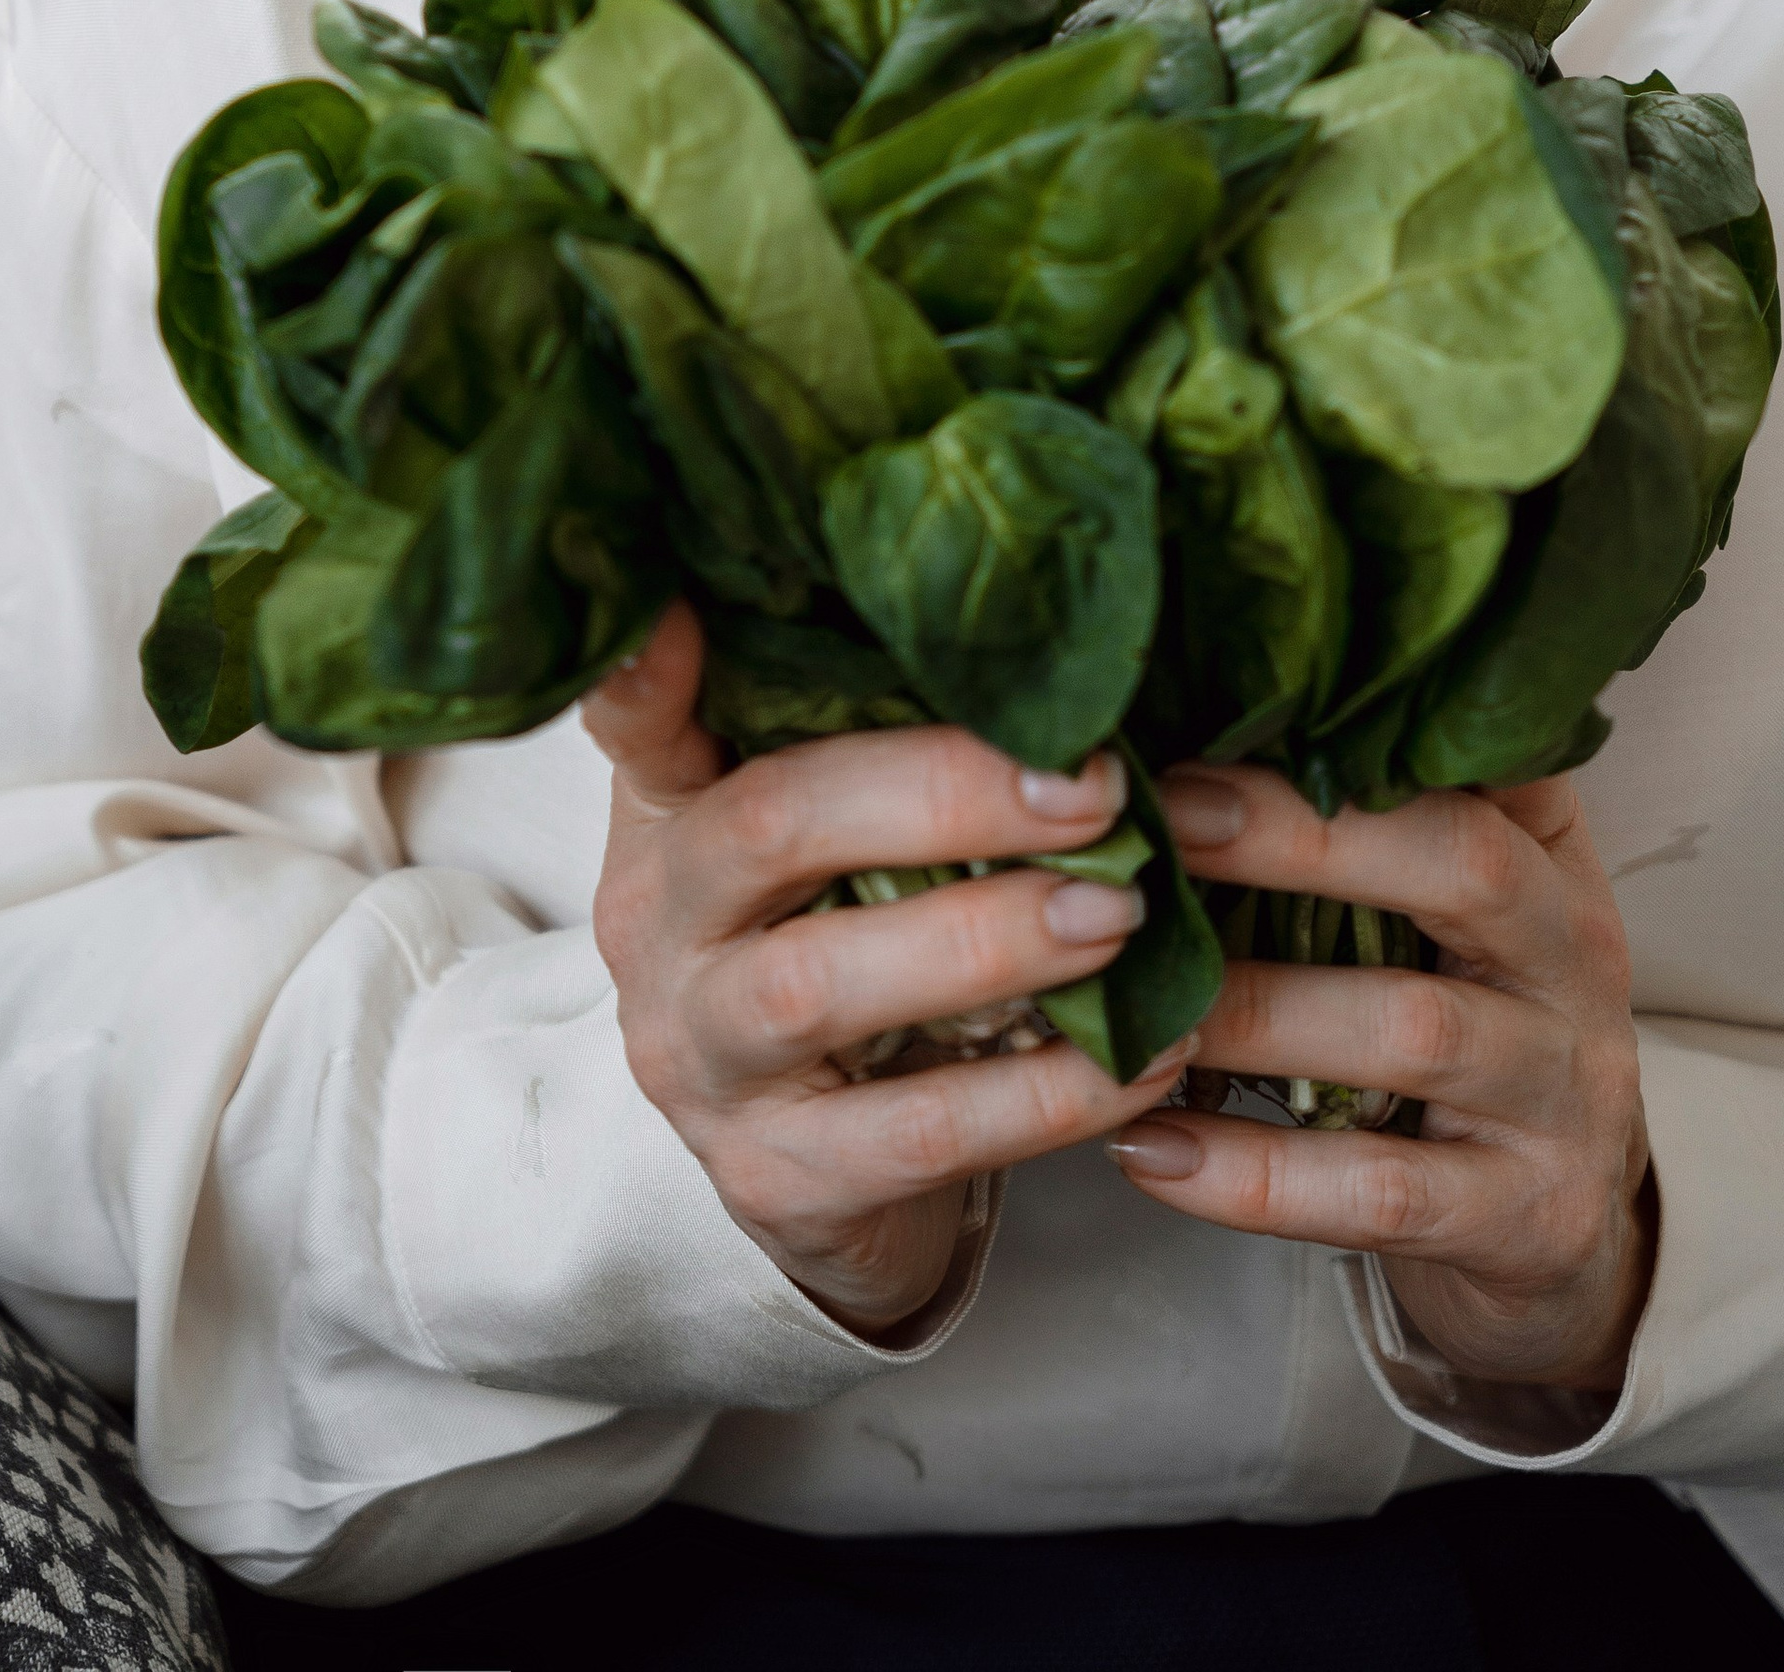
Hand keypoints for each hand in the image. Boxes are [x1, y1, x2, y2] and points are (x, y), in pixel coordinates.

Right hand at [585, 602, 1199, 1334]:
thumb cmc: (850, 948)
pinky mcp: (777, 1176)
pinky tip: (1142, 1054)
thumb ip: (883, 739)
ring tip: (1119, 913)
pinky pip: (915, 1131)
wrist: (827, 1171)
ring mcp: (704, 1058)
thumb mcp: (833, 841)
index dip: (647, 663)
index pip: (641, 716)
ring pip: (821, 983)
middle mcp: (659, 924)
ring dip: (989, 939)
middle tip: (1092, 785)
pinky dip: (1043, 1093)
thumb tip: (1051, 636)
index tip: (676, 606)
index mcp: (672, 811)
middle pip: (769, 823)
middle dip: (937, 792)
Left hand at [1112, 767, 1652, 1396]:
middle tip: (1167, 825)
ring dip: (1258, 1014)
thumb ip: (1374, 824)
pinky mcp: (1525, 1218)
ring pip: (1413, 1035)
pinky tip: (1148, 1151)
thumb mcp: (1458, 918)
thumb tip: (1208, 700)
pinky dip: (1258, 1173)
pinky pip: (1381, 1191)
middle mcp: (1573, 962)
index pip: (1486, 762)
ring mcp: (1561, 1096)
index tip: (1221, 708)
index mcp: (1548, 863)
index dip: (1365, 729)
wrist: (1572, 1237)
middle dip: (1306, 837)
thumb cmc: (1469, 1031)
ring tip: (1136, 1009)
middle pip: (1463, 869)